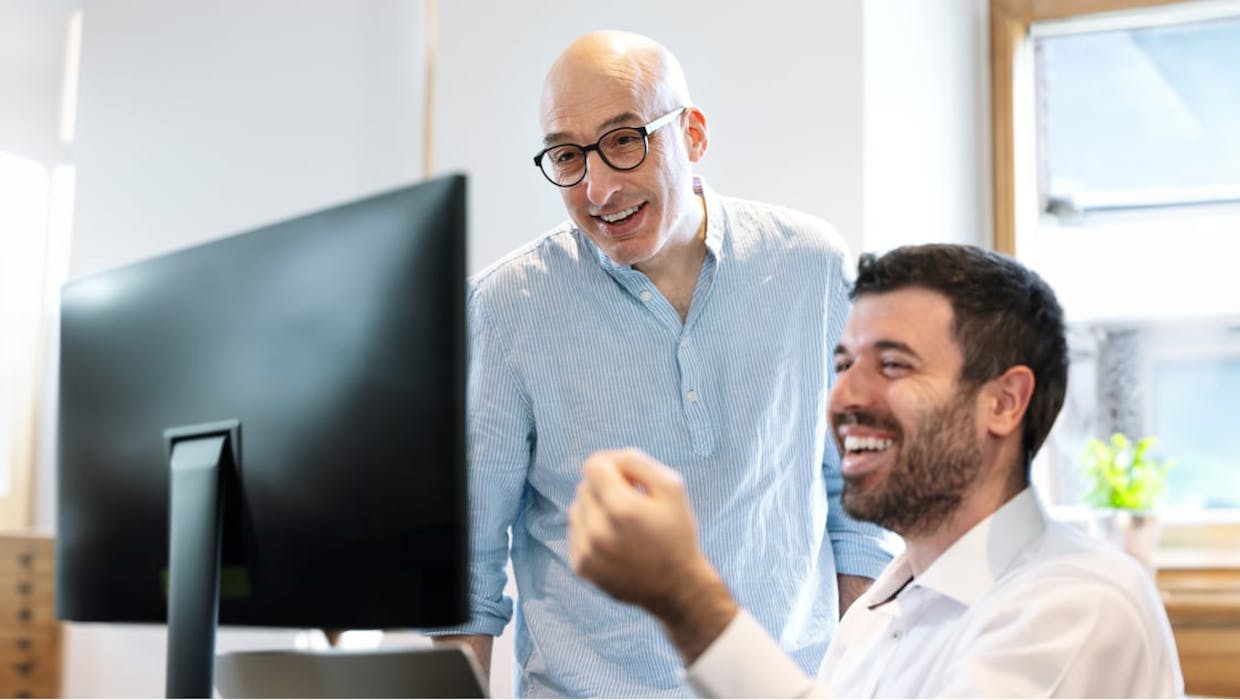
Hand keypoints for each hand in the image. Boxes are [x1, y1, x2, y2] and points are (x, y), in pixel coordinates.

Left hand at [568, 448, 705, 611]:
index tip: (628, 479)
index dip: (611, 465)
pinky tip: (613, 542)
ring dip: (594, 509)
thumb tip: (610, 459)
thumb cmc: (677, 534)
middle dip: (605, 488)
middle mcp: (598, 530)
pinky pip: (574, 532)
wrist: (676, 587)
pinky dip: (589, 531)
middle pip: (584, 486)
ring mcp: (586, 551)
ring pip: (576, 509)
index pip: (593, 465)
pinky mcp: (580, 567)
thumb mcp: (672, 487)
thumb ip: (637, 462)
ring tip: (621, 524)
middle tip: (631, 504)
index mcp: (621, 508)